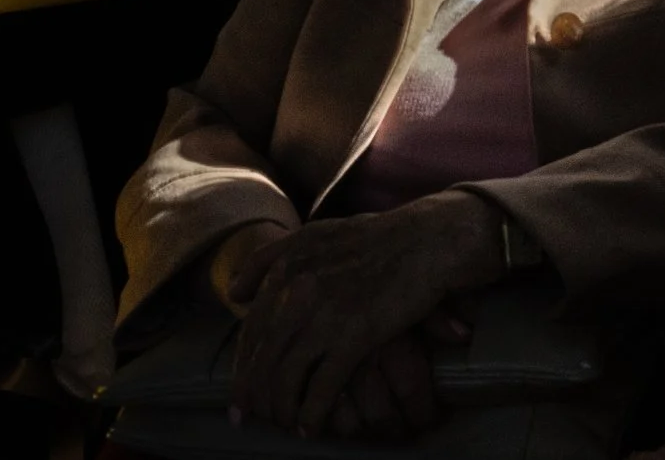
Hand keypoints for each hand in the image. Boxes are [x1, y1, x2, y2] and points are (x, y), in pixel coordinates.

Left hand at [230, 189, 502, 438]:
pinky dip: (312, 414)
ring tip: (285, 424)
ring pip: (285, 377)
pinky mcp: (354, 336)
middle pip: (262, 358)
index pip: (251, 329)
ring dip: (281, 409)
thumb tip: (236, 292)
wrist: (428, 241)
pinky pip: (322, 388)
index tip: (240, 390)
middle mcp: (297, 290)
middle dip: (252, 395)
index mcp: (287, 266)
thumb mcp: (318, 234)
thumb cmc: (379, 238)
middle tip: (247, 418)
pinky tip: (310, 428)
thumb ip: (273, 258)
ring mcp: (324, 315)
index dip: (243, 364)